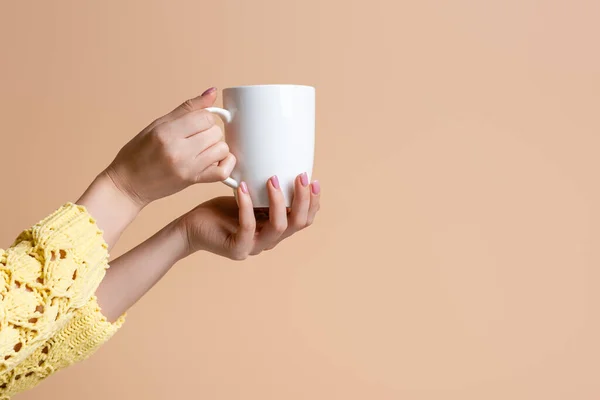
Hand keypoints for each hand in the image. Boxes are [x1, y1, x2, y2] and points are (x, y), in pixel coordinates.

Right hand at [104, 87, 235, 207]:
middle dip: (209, 132)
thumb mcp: (157, 124)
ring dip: (217, 148)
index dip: (204, 118)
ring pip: (222, 149)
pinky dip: (226, 164)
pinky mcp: (193, 181)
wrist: (128, 184)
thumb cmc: (139, 153)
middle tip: (196, 138)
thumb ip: (187, 109)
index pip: (205, 116)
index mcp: (166, 132)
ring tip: (203, 150)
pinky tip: (217, 161)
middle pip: (215, 132)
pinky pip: (223, 172)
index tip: (197, 123)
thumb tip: (212, 92)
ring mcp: (187, 167)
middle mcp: (178, 149)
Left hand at [181, 173, 320, 259]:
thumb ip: (267, 194)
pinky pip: (248, 227)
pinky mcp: (237, 248)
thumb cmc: (222, 212)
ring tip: (272, 179)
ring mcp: (254, 247)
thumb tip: (282, 168)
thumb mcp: (251, 200)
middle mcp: (270, 241)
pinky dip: (247, 205)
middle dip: (303, 199)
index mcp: (277, 230)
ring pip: (279, 226)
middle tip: (300, 176)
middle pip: (298, 223)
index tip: (313, 180)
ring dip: (278, 200)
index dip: (313, 203)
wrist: (193, 228)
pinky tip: (243, 188)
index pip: (304, 220)